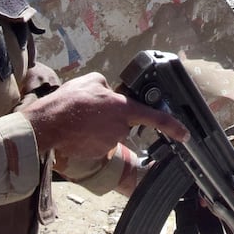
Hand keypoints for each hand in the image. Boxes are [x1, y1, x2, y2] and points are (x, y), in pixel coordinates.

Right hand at [19, 72, 186, 157]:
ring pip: (110, 133)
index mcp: (124, 109)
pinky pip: (99, 143)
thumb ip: (110, 87)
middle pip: (124, 123)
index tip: (185, 134)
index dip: (174, 127)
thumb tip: (112, 93)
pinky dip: (91, 138)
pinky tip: (79, 130)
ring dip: (100, 127)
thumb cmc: (70, 101)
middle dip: (114, 117)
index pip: (156, 118)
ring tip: (82, 119)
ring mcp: (109, 143)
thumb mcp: (94, 80)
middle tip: (93, 110)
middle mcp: (120, 128)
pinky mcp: (97, 153)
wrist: (48, 125)